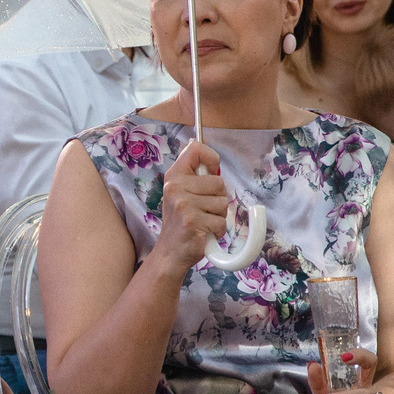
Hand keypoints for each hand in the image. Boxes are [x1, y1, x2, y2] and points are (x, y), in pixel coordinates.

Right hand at [147, 141, 230, 278]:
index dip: (211, 157)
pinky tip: (203, 233)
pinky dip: (217, 230)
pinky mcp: (193, 222)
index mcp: (174, 176)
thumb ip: (192, 170)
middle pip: (219, 182)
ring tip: (202, 221)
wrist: (170, 252)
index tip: (211, 171)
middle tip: (202, 209)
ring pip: (223, 203)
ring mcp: (183, 204)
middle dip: (217, 198)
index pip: (196, 149)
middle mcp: (175, 187)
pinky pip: (221, 222)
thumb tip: (199, 141)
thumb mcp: (180, 190)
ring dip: (218, 216)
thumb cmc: (181, 221)